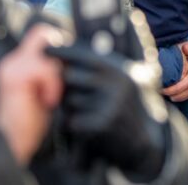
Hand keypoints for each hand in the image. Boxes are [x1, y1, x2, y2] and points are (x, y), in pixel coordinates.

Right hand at [0, 25, 64, 164]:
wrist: (13, 140)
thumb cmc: (33, 120)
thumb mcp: (49, 88)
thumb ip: (55, 69)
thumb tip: (75, 55)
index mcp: (20, 62)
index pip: (43, 34)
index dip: (60, 44)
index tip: (69, 66)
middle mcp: (14, 60)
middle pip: (46, 36)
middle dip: (61, 57)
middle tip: (61, 83)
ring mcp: (11, 66)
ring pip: (48, 51)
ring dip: (57, 74)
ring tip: (53, 96)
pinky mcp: (13, 76)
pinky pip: (44, 67)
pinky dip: (52, 84)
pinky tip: (49, 100)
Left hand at [47, 42, 168, 181]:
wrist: (141, 138)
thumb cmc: (124, 105)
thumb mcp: (122, 80)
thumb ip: (100, 67)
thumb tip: (67, 53)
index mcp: (120, 70)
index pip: (85, 55)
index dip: (63, 51)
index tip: (45, 49)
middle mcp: (116, 84)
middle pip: (70, 76)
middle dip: (65, 84)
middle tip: (73, 92)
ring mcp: (110, 104)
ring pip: (68, 100)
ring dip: (71, 107)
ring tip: (89, 111)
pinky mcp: (101, 125)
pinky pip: (71, 120)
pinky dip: (75, 123)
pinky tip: (89, 124)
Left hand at [161, 41, 187, 101]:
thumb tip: (186, 47)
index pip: (179, 87)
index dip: (168, 90)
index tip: (160, 87)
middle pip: (177, 95)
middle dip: (167, 93)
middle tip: (157, 89)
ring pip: (178, 98)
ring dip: (170, 96)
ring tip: (162, 91)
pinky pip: (181, 99)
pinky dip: (174, 97)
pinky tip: (169, 93)